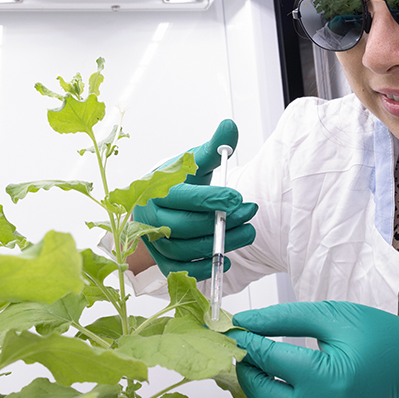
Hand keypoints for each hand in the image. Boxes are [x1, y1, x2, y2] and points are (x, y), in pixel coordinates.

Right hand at [133, 120, 257, 279]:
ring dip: (221, 244)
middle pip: (185, 226)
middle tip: (249, 213)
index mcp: (154, 189)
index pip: (185, 197)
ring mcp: (153, 241)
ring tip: (248, 232)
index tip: (239, 198)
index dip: (214, 199)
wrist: (158, 200)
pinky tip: (226, 259)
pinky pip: (180, 271)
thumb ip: (214, 147)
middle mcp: (149, 217)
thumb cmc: (178, 180)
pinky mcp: (160, 260)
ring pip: (186, 249)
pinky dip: (203, 268)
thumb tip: (229, 126)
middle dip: (221, 222)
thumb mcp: (195, 161)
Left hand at [228, 301, 398, 397]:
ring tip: (259, 378)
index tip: (237, 330)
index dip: (246, 342)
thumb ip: (283, 318)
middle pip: (262, 396)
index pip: (267, 359)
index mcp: (326, 376)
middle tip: (247, 352)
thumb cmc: (379, 338)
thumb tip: (245, 320)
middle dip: (247, 370)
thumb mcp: (331, 316)